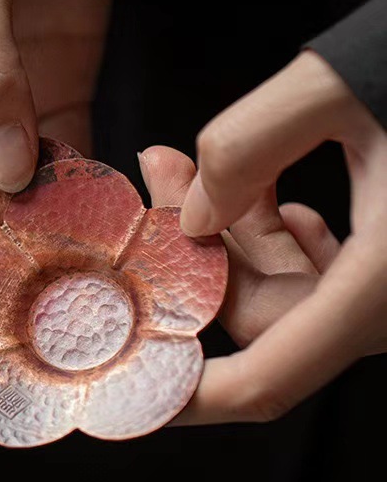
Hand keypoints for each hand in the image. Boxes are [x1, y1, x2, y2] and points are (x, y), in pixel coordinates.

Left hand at [139, 50, 386, 422]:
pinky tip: (277, 198)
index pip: (264, 380)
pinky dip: (288, 240)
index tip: (120, 385)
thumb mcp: (344, 85)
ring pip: (294, 291)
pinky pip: (333, 275)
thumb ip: (249, 144)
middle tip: (159, 175)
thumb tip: (191, 214)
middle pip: (264, 318)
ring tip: (195, 164)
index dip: (184, 396)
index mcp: (383, 286)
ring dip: (236, 234)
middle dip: (198, 253)